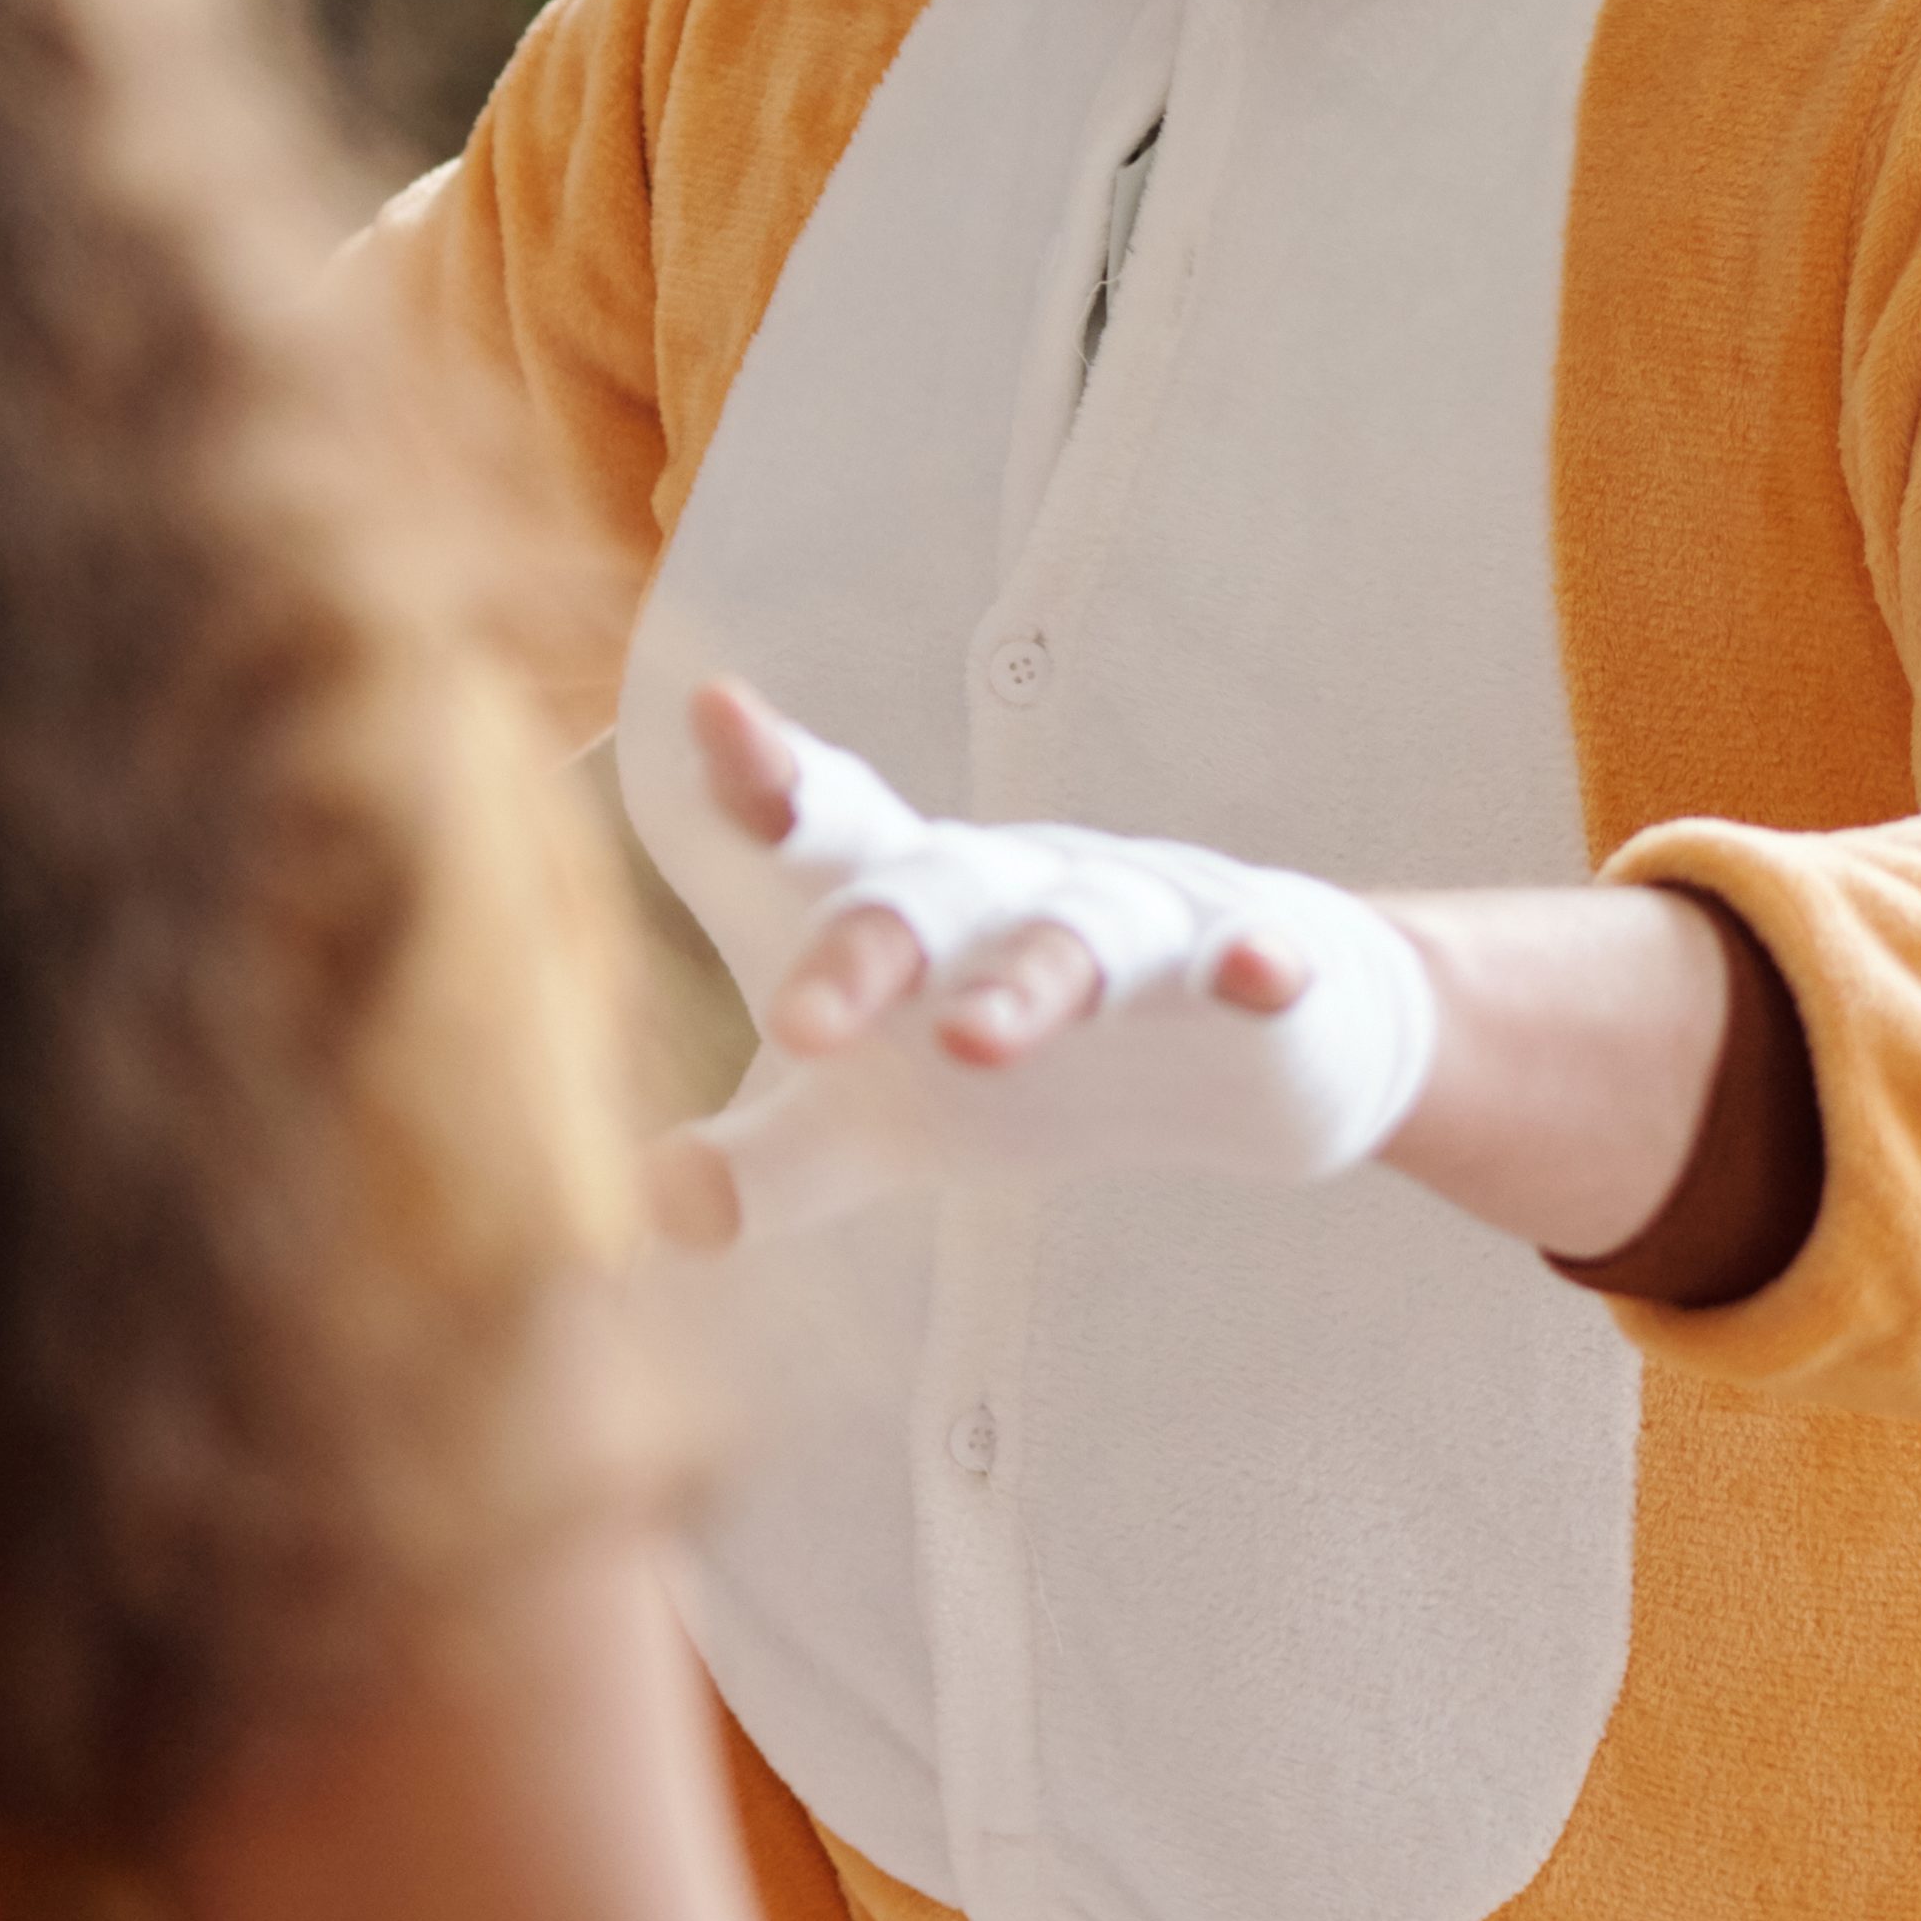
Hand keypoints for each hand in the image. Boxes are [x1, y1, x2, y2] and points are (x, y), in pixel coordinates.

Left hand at [647, 680, 1438, 1247]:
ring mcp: (1134, 917)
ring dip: (1028, 981)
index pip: (825, 828)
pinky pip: (1254, 956)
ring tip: (978, 1037)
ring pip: (1079, 932)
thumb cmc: (1002, 1059)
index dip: (770, 777)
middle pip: (927, 892)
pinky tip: (1265, 979)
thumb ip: (768, 1162)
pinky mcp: (1251, 967)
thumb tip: (655, 1204)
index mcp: (905, 905)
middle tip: (801, 1024)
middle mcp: (1008, 890)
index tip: (715, 716)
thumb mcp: (874, 1126)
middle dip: (864, 947)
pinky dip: (1259, 964)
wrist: (1240, 1048)